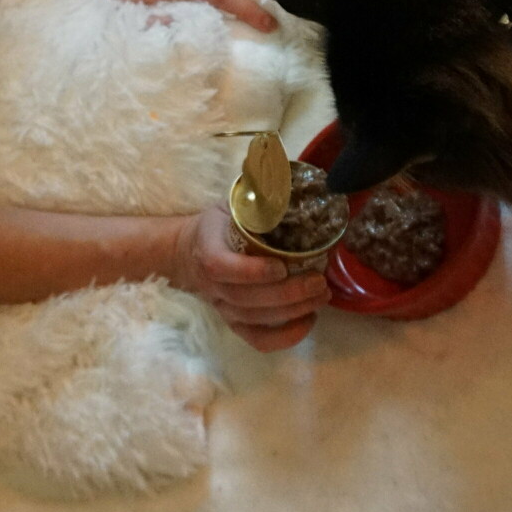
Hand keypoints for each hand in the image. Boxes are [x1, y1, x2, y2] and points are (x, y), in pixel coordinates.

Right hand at [167, 204, 328, 351]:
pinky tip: (309, 319)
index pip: (224, 268)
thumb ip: (255, 192)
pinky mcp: (235, 324)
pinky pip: (258, 340)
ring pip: (257, 319)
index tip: (282, 264)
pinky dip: (286, 336)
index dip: (253, 271)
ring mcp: (223, 308)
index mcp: (208, 252)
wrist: (189, 253)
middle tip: (319, 280)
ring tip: (322, 295)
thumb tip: (284, 171)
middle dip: (288, 293)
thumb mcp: (232, 202)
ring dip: (294, 311)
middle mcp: (213, 286)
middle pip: (248, 299)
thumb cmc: (219, 225)